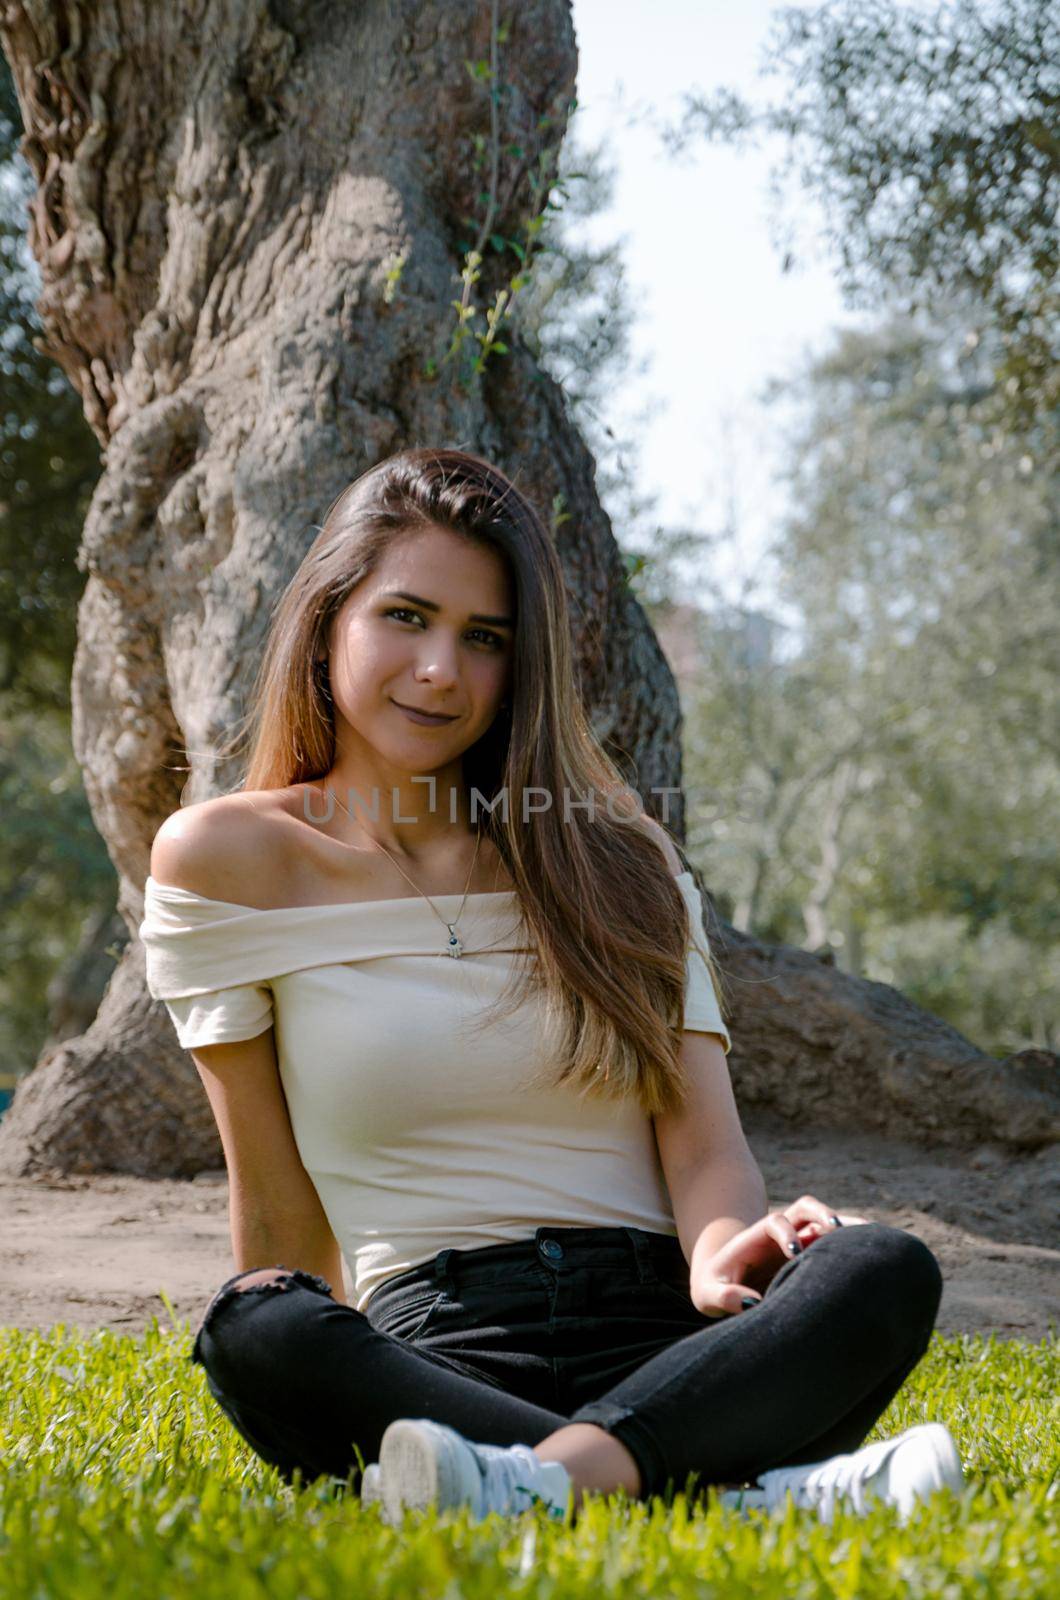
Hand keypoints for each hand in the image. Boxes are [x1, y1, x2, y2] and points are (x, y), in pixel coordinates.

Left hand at [690, 1195, 869, 1318]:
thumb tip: (751, 1304)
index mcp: (756, 1238)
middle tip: (839, 1231)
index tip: (796, 1253)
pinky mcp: (813, 1255)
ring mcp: (800, 1240)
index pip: (775, 1222)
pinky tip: (876, 1255)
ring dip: (846, 1224)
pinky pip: (836, 1242)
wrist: (723, 1283)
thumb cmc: (715, 1288)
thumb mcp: (708, 1294)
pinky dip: (854, 1242)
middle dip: (822, 1214)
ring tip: (871, 1237)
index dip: (787, 1233)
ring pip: (826, 1221)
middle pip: (805, 1208)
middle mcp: (782, 1233)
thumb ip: (724, 1297)